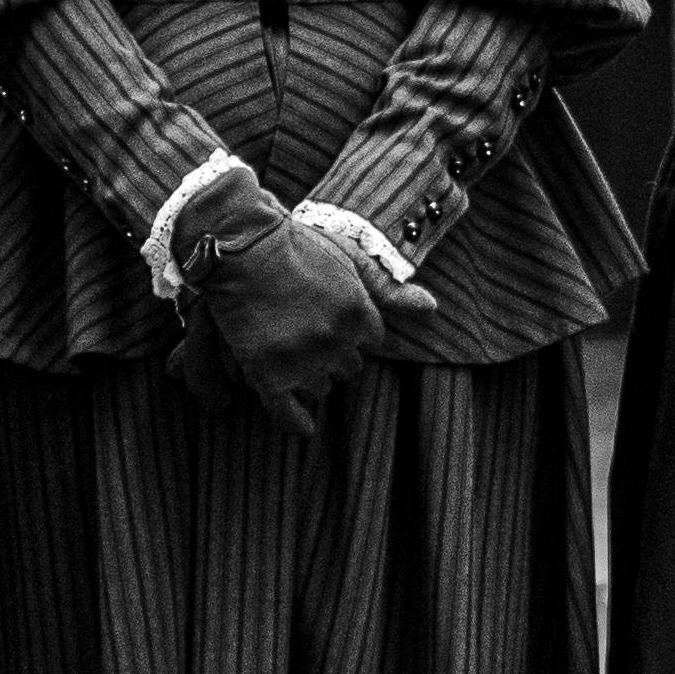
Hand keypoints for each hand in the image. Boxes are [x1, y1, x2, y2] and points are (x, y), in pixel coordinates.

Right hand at [166, 189, 394, 434]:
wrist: (242, 245)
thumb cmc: (297, 246)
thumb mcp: (350, 258)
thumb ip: (389, 288)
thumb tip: (432, 309)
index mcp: (360, 315)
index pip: (370, 342)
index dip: (353, 332)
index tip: (332, 319)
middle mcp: (336, 343)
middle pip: (349, 369)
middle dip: (336, 356)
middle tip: (311, 335)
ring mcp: (301, 361)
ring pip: (321, 388)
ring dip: (313, 377)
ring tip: (294, 356)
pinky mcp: (266, 373)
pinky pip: (286, 414)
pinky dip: (295, 422)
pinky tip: (303, 428)